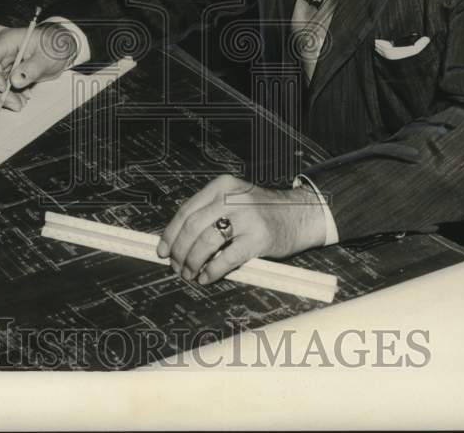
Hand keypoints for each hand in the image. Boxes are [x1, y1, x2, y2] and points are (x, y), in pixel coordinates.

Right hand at [0, 22, 78, 110]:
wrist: (60, 48)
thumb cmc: (54, 47)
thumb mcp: (47, 57)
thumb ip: (32, 69)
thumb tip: (14, 82)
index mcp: (7, 40)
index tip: (4, 89)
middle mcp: (1, 51)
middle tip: (16, 104)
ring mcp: (3, 62)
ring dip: (4, 96)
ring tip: (21, 104)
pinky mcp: (7, 72)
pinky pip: (1, 86)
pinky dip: (10, 95)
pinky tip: (24, 98)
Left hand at [156, 174, 325, 284]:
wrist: (300, 214)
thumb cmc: (262, 212)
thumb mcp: (234, 200)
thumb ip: (209, 213)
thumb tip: (176, 241)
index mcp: (222, 186)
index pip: (186, 210)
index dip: (170, 233)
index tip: (162, 250)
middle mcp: (232, 198)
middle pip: (193, 227)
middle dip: (179, 251)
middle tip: (176, 266)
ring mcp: (246, 217)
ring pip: (206, 242)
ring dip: (192, 262)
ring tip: (190, 273)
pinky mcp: (259, 238)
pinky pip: (226, 258)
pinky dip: (211, 271)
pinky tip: (206, 277)